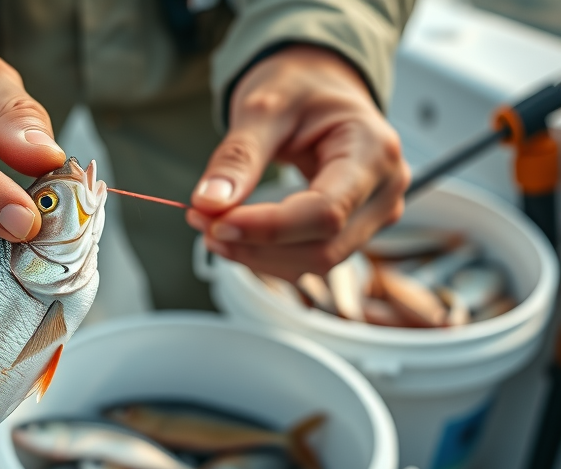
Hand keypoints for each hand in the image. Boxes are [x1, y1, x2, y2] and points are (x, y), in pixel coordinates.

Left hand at [186, 46, 409, 279]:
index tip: (216, 224)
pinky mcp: (352, 230)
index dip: (268, 228)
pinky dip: (267, 254)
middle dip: (255, 245)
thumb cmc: (301, 88)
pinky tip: (236, 234)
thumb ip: (238, 156)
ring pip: (314, 263)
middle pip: (322, 248)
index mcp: (373, 151)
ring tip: (212, 225)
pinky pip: (309, 259)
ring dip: (257, 255)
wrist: (319, 86)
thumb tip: (210, 202)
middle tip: (202, 221)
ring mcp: (373, 215)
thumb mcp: (264, 107)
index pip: (325, 212)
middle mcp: (384, 190)